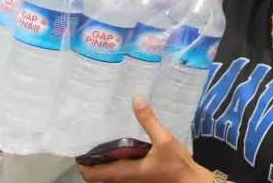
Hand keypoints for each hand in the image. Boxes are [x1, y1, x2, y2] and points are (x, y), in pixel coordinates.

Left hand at [77, 96, 214, 182]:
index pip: (91, 175)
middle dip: (92, 159)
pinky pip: (120, 172)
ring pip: (109, 174)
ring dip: (104, 160)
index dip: (82, 163)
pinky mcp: (139, 179)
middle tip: (92, 137)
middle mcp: (124, 180)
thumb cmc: (176, 165)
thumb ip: (148, 121)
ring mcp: (131, 181)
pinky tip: (124, 145)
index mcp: (124, 172)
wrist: (191, 182)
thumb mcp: (164, 140)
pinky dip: (116, 161)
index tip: (80, 146)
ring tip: (105, 138)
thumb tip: (136, 99)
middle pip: (97, 174)